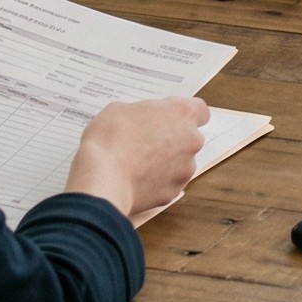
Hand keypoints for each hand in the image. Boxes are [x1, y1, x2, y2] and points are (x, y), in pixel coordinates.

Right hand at [65, 96, 207, 220]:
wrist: (102, 177)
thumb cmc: (110, 138)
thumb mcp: (119, 109)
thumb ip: (141, 113)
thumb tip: (139, 121)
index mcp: (182, 113)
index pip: (199, 111)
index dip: (184, 115)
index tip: (169, 119)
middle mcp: (191, 140)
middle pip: (190, 138)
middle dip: (173, 140)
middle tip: (146, 143)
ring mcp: (185, 168)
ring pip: (181, 163)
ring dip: (166, 163)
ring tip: (138, 165)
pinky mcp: (174, 192)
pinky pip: (169, 184)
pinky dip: (157, 183)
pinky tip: (136, 181)